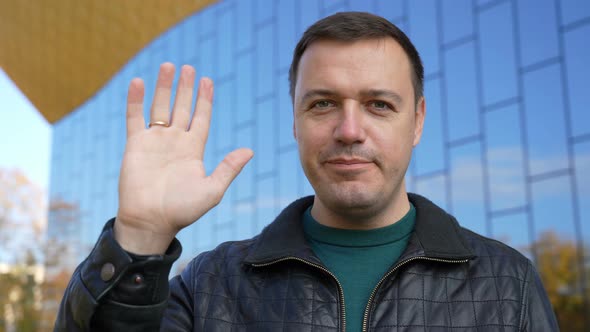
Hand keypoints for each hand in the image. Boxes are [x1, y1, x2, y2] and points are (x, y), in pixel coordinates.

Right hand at [114, 63, 252, 253]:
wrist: (151, 221)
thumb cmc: (182, 210)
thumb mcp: (212, 189)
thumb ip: (228, 168)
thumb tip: (249, 151)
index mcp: (194, 150)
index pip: (201, 118)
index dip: (205, 100)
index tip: (208, 81)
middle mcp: (175, 142)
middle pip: (182, 107)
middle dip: (186, 88)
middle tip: (189, 67)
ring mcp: (155, 141)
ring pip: (160, 107)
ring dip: (163, 87)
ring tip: (168, 66)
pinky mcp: (135, 144)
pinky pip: (135, 117)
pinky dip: (136, 100)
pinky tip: (139, 82)